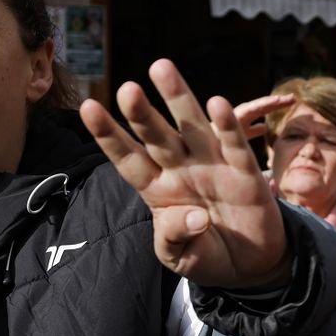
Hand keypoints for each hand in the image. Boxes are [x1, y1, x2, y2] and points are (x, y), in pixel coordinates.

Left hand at [81, 60, 290, 287]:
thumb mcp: (179, 258)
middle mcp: (181, 169)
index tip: (88, 108)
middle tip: (127, 88)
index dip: (108, 135)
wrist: (247, 266)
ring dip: (178, 99)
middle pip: (156, 137)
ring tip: (162, 69)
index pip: (127, 158)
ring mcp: (212, 167)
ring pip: (192, 128)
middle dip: (141, 113)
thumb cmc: (205, 255)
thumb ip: (175, 238)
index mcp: (157, 189)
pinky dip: (228, 126)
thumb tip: (196, 218)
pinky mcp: (245, 173)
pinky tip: (217, 103)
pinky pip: (234, 146)